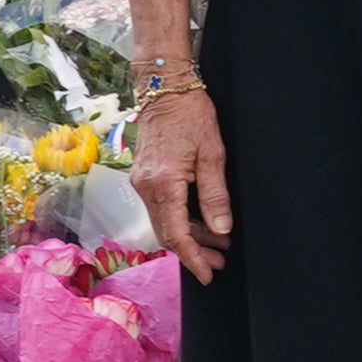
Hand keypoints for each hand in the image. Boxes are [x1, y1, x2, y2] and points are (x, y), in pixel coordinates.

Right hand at [133, 90, 231, 284]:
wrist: (163, 87)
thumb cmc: (191, 114)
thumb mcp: (212, 154)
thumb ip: (215, 195)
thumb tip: (220, 229)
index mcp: (164, 184)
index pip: (176, 234)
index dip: (193, 258)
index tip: (208, 274)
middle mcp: (146, 188)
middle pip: (167, 233)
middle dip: (193, 252)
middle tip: (219, 262)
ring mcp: (141, 182)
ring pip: (163, 222)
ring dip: (188, 236)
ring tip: (217, 244)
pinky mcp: (143, 176)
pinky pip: (160, 208)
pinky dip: (180, 220)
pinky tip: (200, 222)